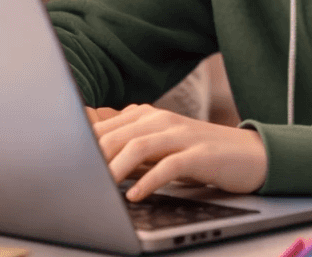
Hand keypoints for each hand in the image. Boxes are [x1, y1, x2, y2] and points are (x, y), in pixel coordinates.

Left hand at [91, 103, 266, 201]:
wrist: (248, 153)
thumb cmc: (197, 153)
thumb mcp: (159, 147)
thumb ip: (129, 147)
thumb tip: (90, 155)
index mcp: (146, 115)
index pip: (105, 127)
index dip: (82, 144)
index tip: (63, 164)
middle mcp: (161, 119)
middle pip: (117, 135)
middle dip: (93, 157)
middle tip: (76, 179)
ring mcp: (181, 134)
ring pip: (138, 146)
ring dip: (116, 169)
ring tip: (100, 188)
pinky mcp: (199, 154)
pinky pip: (169, 166)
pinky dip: (148, 181)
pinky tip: (135, 196)